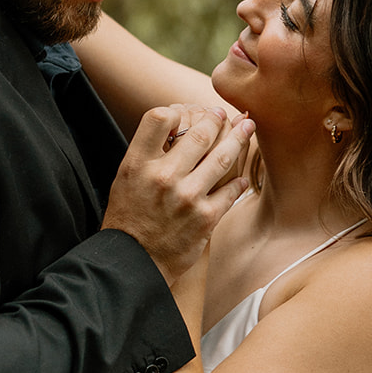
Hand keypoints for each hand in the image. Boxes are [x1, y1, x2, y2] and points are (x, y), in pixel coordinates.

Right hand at [103, 104, 253, 282]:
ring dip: (238, 139)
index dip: (176, 111)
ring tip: (246, 127)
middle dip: (216, 119)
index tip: (187, 113)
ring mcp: (187, 197)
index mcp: (138, 163)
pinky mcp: (206, 218)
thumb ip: (147, 151)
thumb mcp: (126, 177)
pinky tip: (241, 176)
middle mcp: (163, 176)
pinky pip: (231, 191)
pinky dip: (238, 181)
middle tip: (223, 114)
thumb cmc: (129, 216)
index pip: (159, 117)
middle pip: (199, 133)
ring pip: (222, 157)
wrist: (133, 261)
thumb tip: (176, 124)